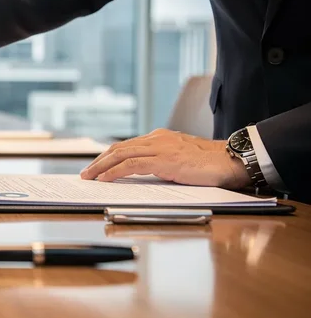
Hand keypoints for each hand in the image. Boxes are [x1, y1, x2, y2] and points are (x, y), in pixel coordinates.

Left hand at [79, 128, 250, 189]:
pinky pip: (131, 165)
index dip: (108, 157)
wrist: (231, 161)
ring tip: (89, 177)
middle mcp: (157, 139)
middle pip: (119, 148)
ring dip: (101, 167)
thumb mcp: (180, 161)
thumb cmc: (210, 164)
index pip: (127, 146)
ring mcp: (160, 147)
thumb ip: (162, 163)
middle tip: (86, 174)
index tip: (96, 167)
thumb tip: (143, 175)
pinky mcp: (164, 159)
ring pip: (121, 154)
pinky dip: (115, 172)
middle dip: (99, 161)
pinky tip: (105, 179)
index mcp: (160, 138)